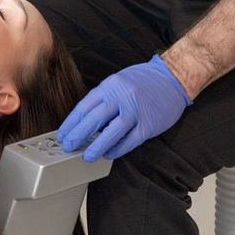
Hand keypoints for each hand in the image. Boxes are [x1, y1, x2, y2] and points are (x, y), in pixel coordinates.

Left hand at [57, 55, 190, 161]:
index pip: (85, 106)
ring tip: (86, 156)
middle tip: (68, 147)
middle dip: (78, 135)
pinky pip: (130, 140)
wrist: (172, 78)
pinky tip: (109, 154)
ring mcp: (136, 111)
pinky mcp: (148, 125)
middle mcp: (121, 97)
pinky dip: (118, 149)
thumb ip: (104, 98)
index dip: (71, 122)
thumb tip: (87, 121)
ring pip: (112, 132)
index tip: (62, 134)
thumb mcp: (119, 81)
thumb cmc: (143, 80)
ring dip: (97, 146)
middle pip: (94, 119)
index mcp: (110, 85)